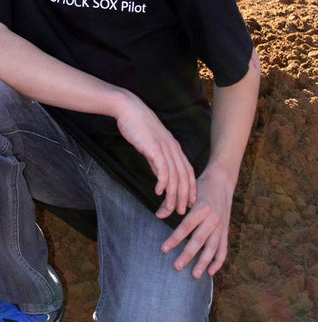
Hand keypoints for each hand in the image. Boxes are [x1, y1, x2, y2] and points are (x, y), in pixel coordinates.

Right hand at [115, 93, 196, 216]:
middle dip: (184, 196)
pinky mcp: (154, 147)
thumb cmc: (138, 126)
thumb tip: (160, 176)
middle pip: (184, 177)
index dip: (191, 188)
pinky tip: (158, 192)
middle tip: (181, 212)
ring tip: (170, 208)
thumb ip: (158, 160)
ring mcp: (164, 148)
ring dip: (173, 195)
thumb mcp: (152, 145)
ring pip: (174, 176)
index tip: (190, 202)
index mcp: (174, 147)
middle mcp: (173, 148)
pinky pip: (162, 168)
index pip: (188, 171)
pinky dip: (162, 182)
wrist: (129, 109)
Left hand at [160, 168, 233, 278]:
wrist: (222, 181)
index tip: (164, 249)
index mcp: (202, 208)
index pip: (186, 227)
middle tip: (176, 266)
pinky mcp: (226, 231)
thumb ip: (172, 204)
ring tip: (194, 275)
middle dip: (187, 255)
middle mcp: (213, 219)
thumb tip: (158, 215)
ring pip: (212, 248)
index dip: (174, 239)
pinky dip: (218, 261)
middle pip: (199, 241)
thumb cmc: (201, 186)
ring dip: (204, 263)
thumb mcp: (187, 192)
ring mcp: (221, 226)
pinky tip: (211, 272)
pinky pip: (223, 249)